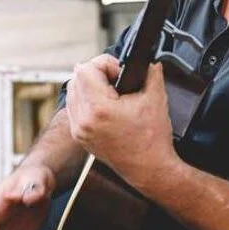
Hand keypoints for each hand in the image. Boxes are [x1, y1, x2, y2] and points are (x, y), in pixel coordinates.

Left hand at [65, 55, 176, 191]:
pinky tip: (103, 104)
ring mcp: (80, 130)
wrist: (150, 169)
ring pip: (72, 92)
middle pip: (76, 78)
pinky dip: (85, 100)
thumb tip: (148, 60)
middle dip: (96, 73)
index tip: (119, 72)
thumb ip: (151, 72)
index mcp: (99, 109)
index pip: (86, 69)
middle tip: (115, 80)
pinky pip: (73, 108)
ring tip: (110, 92)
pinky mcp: (80, 136)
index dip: (106, 64)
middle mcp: (84, 120)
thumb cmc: (152, 140)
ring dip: (88, 86)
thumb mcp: (156, 98)